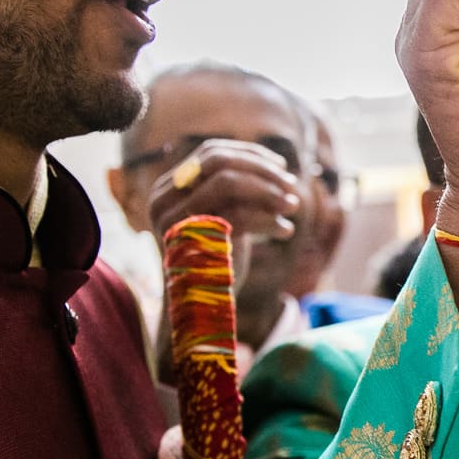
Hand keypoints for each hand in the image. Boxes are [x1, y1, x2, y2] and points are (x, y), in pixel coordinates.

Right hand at [145, 138, 299, 249]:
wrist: (198, 304)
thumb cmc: (215, 256)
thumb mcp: (222, 216)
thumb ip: (234, 190)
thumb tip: (277, 166)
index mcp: (168, 189)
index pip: (211, 153)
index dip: (250, 155)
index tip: (281, 167)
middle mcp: (165, 200)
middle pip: (219, 162)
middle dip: (262, 170)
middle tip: (292, 185)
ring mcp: (176, 219)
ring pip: (229, 183)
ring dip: (269, 191)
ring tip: (293, 206)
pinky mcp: (194, 241)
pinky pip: (239, 215)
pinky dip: (269, 220)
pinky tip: (286, 230)